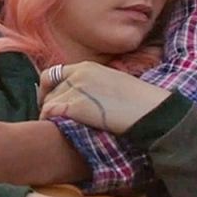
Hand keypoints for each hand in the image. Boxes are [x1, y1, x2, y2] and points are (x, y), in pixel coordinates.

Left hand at [39, 61, 170, 134]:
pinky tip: (55, 129)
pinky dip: (49, 120)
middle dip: (47, 101)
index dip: (49, 88)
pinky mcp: (75, 105)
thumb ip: (93, 84)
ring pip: (48, 100)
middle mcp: (78, 73)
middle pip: (49, 86)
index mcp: (87, 67)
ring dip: (49, 113)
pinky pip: (50, 112)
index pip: (55, 73)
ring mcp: (76, 88)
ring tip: (54, 125)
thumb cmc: (139, 101)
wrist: (149, 110)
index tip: (51, 100)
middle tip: (50, 116)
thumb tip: (83, 98)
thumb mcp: (112, 82)